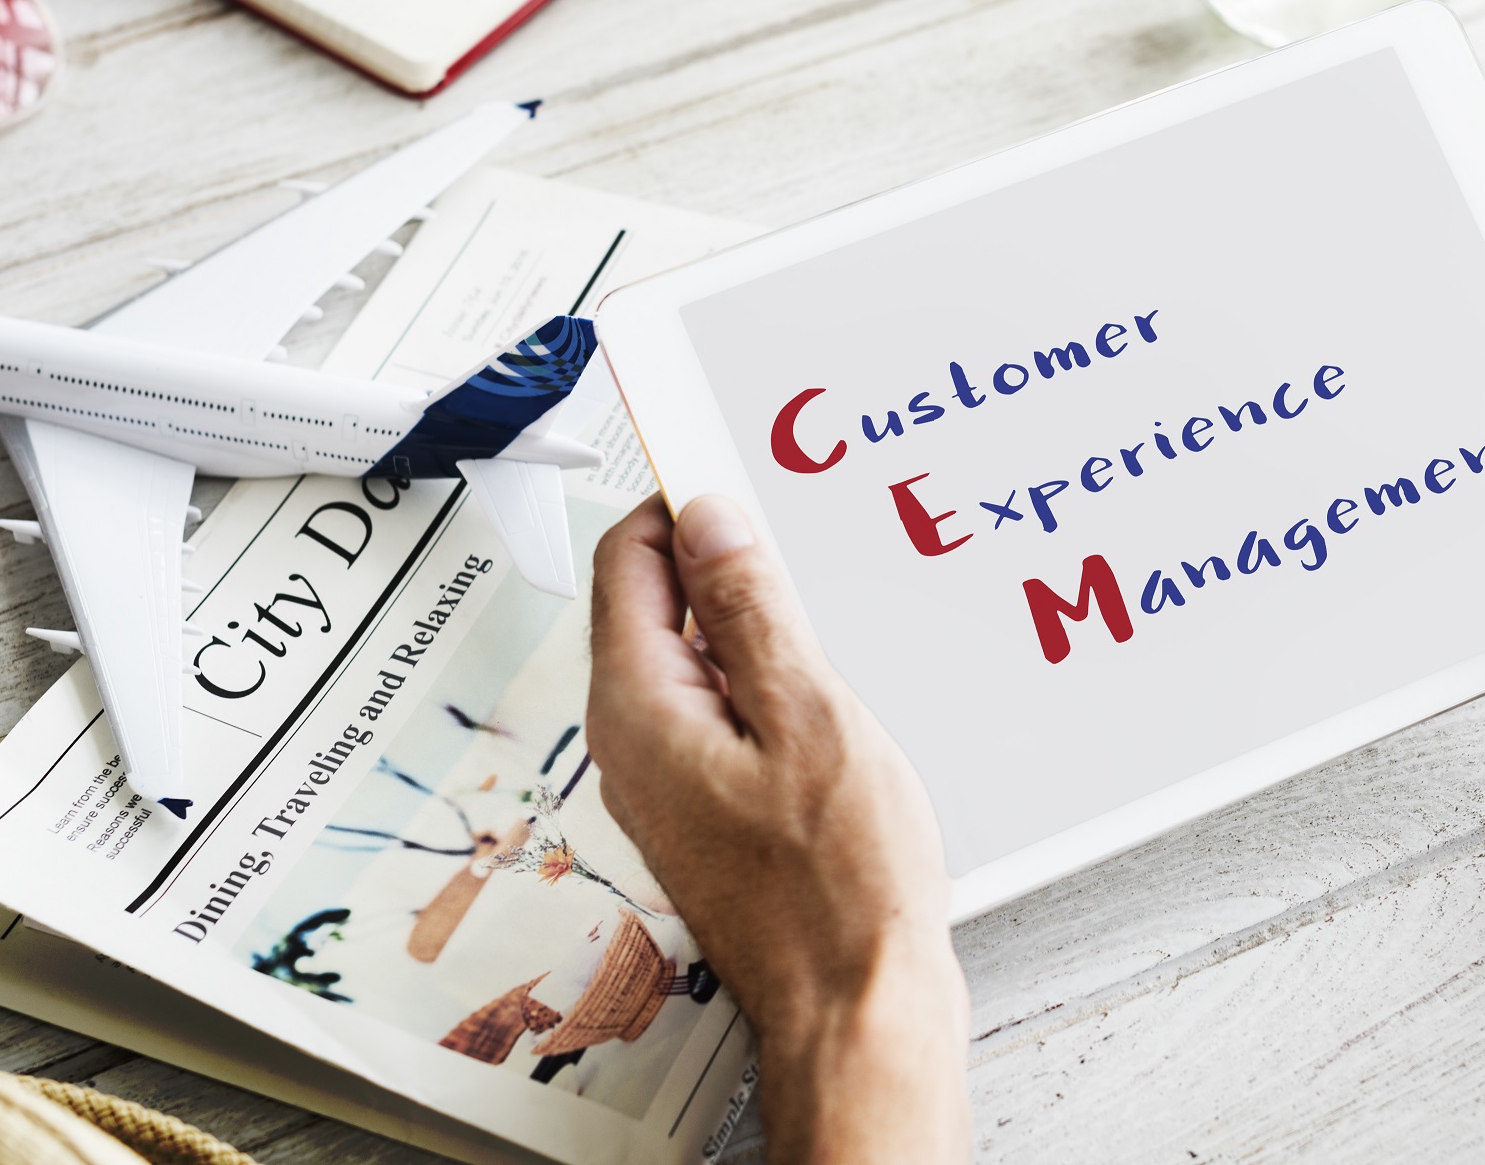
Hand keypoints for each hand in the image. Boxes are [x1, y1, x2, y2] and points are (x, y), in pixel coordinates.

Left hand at [588, 495, 969, 1164]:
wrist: (855, 1009)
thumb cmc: (838, 889)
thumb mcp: (811, 717)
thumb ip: (754, 610)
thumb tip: (712, 523)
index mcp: (641, 709)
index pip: (629, 559)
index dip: (683, 504)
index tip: (737, 475)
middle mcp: (634, 746)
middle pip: (652, 605)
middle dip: (720, 560)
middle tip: (795, 539)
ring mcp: (667, 784)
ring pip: (690, 659)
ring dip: (748, 624)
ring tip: (824, 620)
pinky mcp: (706, 811)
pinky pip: (717, 713)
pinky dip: (762, 682)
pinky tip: (825, 695)